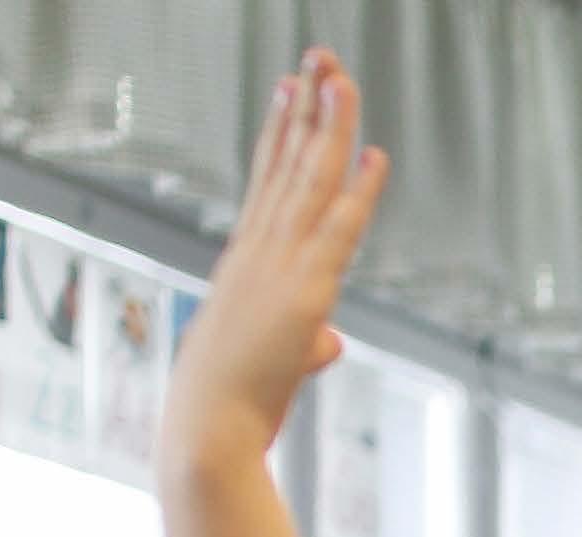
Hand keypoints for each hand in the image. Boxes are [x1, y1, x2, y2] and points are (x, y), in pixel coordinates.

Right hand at [161, 51, 386, 480]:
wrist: (207, 434)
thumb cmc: (231, 407)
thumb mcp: (274, 366)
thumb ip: (306, 346)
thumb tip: (329, 345)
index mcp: (246, 264)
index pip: (268, 183)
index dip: (281, 133)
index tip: (291, 89)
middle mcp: (257, 253)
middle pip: (287, 165)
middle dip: (306, 108)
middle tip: (319, 57)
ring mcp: (277, 267)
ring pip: (309, 180)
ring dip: (328, 126)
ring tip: (340, 76)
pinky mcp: (303, 292)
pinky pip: (337, 228)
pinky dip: (358, 189)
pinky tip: (374, 152)